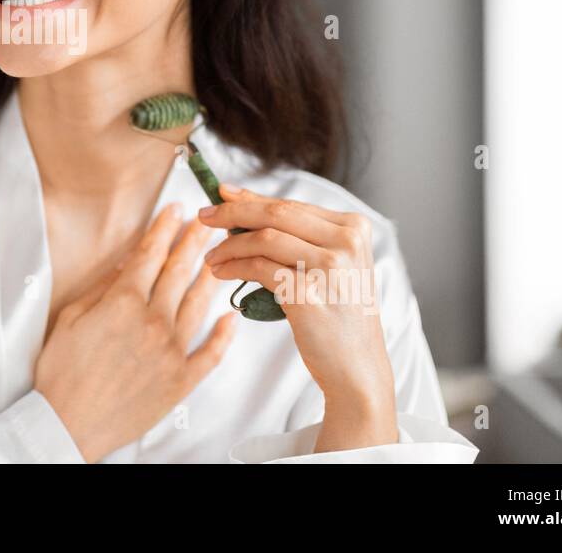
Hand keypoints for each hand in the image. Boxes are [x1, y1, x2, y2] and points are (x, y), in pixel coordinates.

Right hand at [34, 202, 238, 462]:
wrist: (68, 424)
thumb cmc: (61, 372)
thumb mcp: (71, 318)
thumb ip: (101, 288)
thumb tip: (124, 264)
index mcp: (123, 302)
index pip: (150, 253)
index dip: (164, 228)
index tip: (175, 209)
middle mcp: (153, 320)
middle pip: (180, 271)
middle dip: (194, 241)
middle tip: (209, 221)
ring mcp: (172, 350)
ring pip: (200, 303)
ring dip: (212, 275)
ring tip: (222, 256)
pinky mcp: (182, 379)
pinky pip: (210, 353)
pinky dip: (224, 335)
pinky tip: (231, 319)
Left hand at [199, 184, 398, 448]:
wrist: (358, 368)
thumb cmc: (338, 314)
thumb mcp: (332, 265)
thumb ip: (298, 235)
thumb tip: (241, 202)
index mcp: (354, 228)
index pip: (291, 204)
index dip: (251, 198)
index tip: (221, 193)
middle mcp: (347, 242)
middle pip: (276, 213)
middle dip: (232, 212)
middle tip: (203, 215)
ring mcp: (331, 268)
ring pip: (264, 239)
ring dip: (229, 246)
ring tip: (212, 256)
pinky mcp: (309, 294)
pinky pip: (259, 269)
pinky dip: (234, 267)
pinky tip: (220, 273)